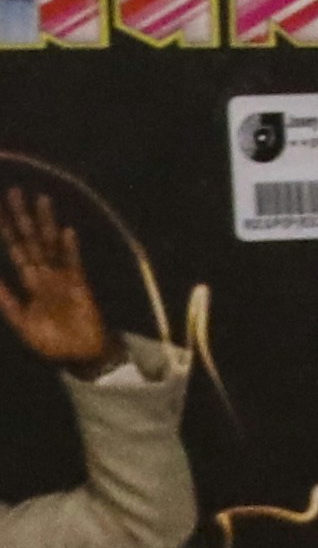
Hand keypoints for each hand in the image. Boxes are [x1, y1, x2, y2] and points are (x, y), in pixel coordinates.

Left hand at [0, 185, 103, 369]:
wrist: (80, 354)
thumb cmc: (52, 340)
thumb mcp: (22, 322)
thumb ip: (8, 301)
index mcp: (30, 281)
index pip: (14, 249)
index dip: (5, 231)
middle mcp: (45, 273)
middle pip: (30, 239)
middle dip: (21, 217)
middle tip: (14, 192)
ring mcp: (62, 276)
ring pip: (50, 244)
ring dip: (45, 222)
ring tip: (41, 199)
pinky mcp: (79, 284)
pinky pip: (72, 263)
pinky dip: (69, 248)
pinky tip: (66, 232)